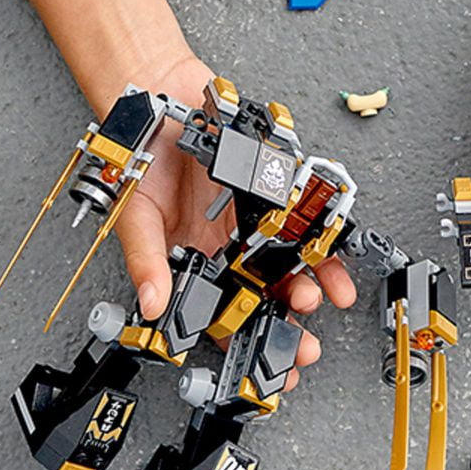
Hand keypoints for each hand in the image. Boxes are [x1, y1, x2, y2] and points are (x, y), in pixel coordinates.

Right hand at [108, 50, 355, 390]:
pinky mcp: (276, 193)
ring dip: (308, 289)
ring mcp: (255, 221)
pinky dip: (323, 247)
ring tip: (316, 304)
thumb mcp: (134, 214)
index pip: (222, 314)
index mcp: (194, 261)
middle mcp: (229, 246)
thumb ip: (146, 261)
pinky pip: (305, 224)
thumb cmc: (141, 156)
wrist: (158, 97)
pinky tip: (336, 270)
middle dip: (285, 326)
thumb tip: (152, 306)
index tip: (263, 373)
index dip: (243, 345)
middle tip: (301, 348)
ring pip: (289, 265)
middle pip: (263, 297)